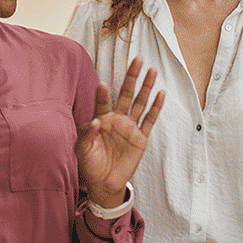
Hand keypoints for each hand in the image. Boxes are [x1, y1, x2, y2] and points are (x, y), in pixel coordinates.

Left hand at [76, 57, 164, 207]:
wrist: (103, 183)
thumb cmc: (90, 164)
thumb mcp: (82, 149)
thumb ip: (86, 134)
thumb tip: (96, 121)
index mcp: (101, 119)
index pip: (102, 102)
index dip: (102, 94)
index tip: (102, 85)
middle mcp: (117, 119)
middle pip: (126, 94)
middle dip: (131, 77)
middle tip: (137, 59)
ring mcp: (130, 127)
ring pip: (140, 103)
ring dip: (146, 87)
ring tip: (151, 70)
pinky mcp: (140, 138)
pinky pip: (149, 120)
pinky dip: (155, 108)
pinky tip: (161, 94)